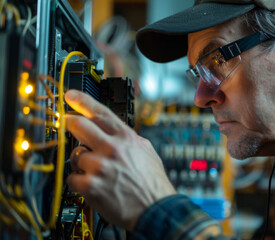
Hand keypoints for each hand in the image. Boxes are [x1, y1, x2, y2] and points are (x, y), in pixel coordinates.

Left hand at [65, 90, 175, 229]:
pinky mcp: (90, 185)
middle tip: (66, 123)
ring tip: (95, 172)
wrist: (156, 208)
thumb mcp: (147, 151)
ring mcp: (100, 166)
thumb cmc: (152, 183)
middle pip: (79, 125)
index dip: (82, 101)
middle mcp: (112, 148)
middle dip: (69, 123)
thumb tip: (113, 131)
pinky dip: (79, 182)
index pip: (101, 113)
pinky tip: (93, 185)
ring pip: (75, 155)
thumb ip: (128, 138)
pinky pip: (72, 177)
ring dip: (81, 162)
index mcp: (126, 138)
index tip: (70, 96)